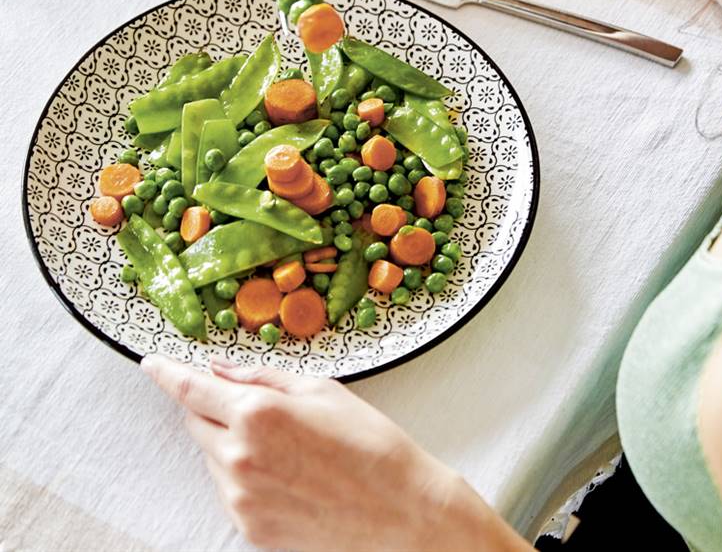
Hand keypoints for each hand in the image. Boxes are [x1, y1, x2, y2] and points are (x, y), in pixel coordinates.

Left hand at [142, 355, 525, 550]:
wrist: (400, 514)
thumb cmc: (370, 444)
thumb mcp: (323, 391)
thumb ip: (264, 378)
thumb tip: (221, 370)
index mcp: (258, 414)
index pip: (192, 390)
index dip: (167, 373)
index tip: (152, 364)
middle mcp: (239, 458)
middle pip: (197, 423)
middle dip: (214, 408)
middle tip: (258, 406)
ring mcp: (240, 498)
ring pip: (214, 457)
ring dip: (233, 443)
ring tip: (290, 446)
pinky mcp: (249, 528)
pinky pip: (230, 489)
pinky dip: (245, 474)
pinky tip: (290, 473)